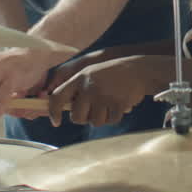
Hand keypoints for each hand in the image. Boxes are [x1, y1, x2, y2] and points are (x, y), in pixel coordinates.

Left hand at [48, 56, 164, 127]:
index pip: (57, 97)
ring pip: (94, 122)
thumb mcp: (90, 74)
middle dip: (84, 117)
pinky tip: (118, 104)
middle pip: (77, 117)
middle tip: (94, 109)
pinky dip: (114, 117)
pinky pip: (110, 121)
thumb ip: (75, 89)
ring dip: (102, 117)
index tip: (56, 122)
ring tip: (108, 103)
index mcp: (79, 78)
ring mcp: (103, 95)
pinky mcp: (117, 104)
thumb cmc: (111, 74)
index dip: (53, 112)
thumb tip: (61, 109)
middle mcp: (89, 87)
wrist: (138, 70)